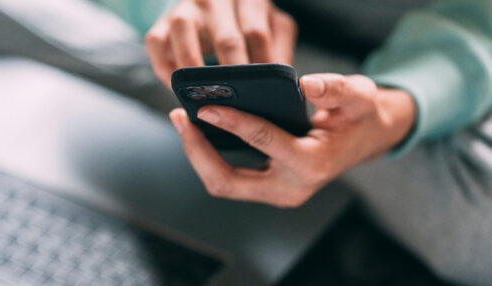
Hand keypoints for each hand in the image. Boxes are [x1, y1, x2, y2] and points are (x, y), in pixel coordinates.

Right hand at [145, 0, 297, 86]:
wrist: (213, 5)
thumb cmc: (247, 21)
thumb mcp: (272, 26)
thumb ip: (280, 48)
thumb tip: (285, 84)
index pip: (257, 33)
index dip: (261, 67)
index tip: (264, 94)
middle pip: (226, 39)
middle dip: (233, 77)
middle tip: (239, 105)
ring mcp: (186, 8)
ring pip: (185, 35)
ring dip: (195, 72)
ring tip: (205, 98)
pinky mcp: (162, 21)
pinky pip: (156, 43)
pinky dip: (165, 68)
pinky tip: (177, 88)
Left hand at [169, 74, 415, 206]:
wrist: (365, 140)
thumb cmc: (359, 117)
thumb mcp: (360, 96)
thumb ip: (338, 89)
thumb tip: (306, 84)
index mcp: (312, 164)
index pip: (263, 141)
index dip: (232, 122)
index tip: (206, 107)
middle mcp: (291, 188)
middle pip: (228, 181)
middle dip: (198, 151)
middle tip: (180, 117)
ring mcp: (278, 193)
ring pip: (223, 184)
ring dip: (199, 156)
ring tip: (184, 122)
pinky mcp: (269, 189)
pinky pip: (230, 180)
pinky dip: (210, 158)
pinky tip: (202, 132)